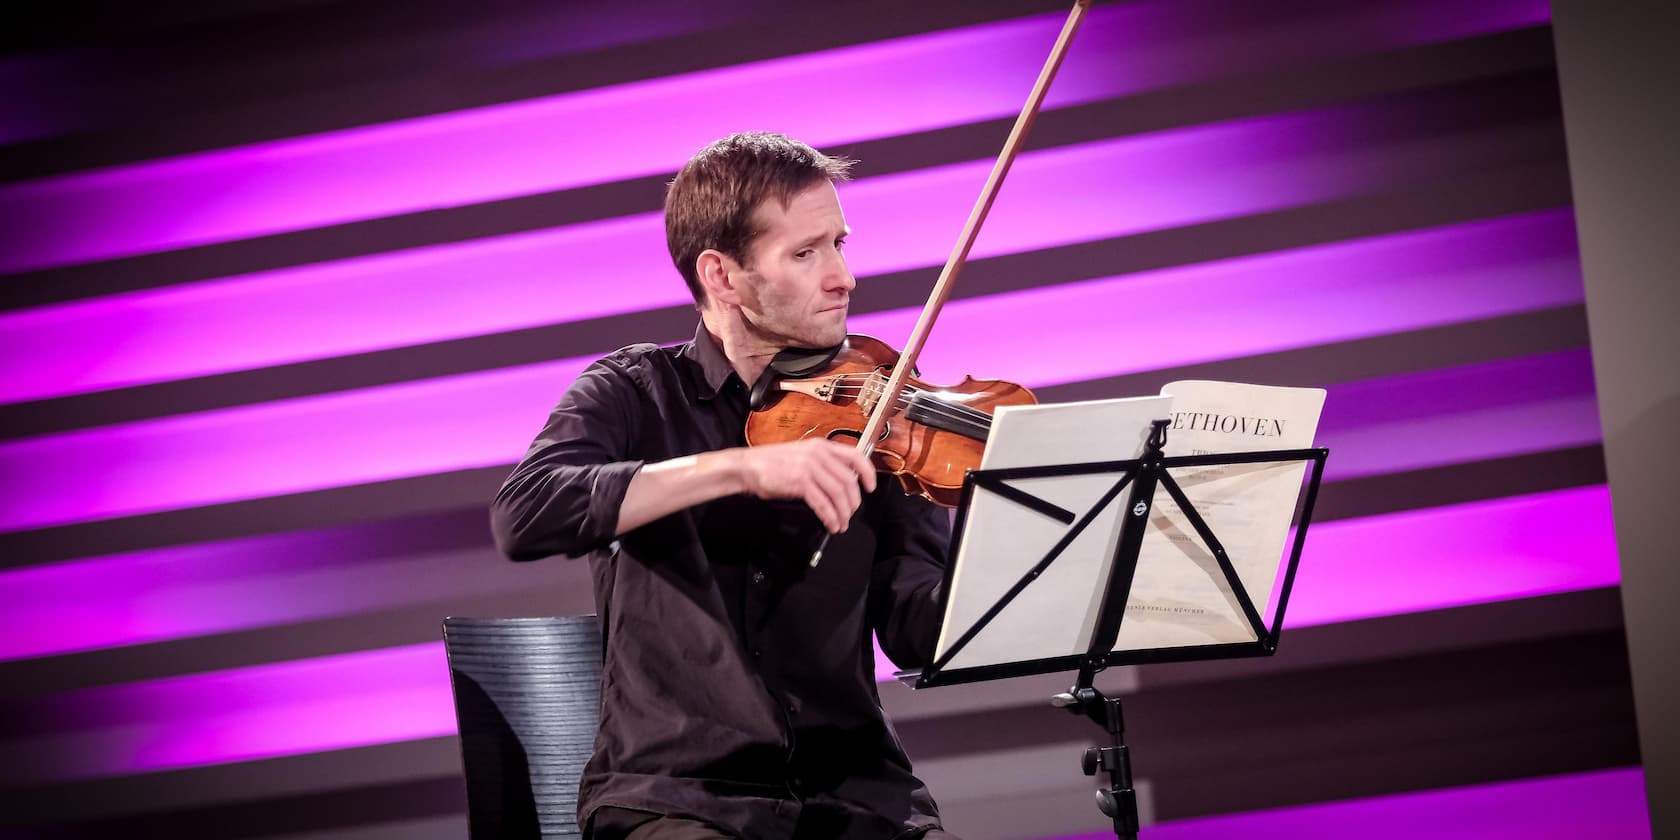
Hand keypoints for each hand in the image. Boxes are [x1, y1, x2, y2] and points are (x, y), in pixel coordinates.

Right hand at [735, 438, 878, 532]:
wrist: (748, 466)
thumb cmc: (772, 464)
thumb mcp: (802, 456)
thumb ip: (822, 465)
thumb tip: (841, 485)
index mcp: (821, 446)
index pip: (855, 456)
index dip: (868, 473)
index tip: (871, 487)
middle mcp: (818, 454)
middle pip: (848, 481)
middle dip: (853, 503)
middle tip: (850, 515)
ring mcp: (809, 467)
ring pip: (838, 494)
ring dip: (843, 513)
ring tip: (841, 524)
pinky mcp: (800, 482)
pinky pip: (823, 503)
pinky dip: (830, 517)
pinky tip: (831, 524)